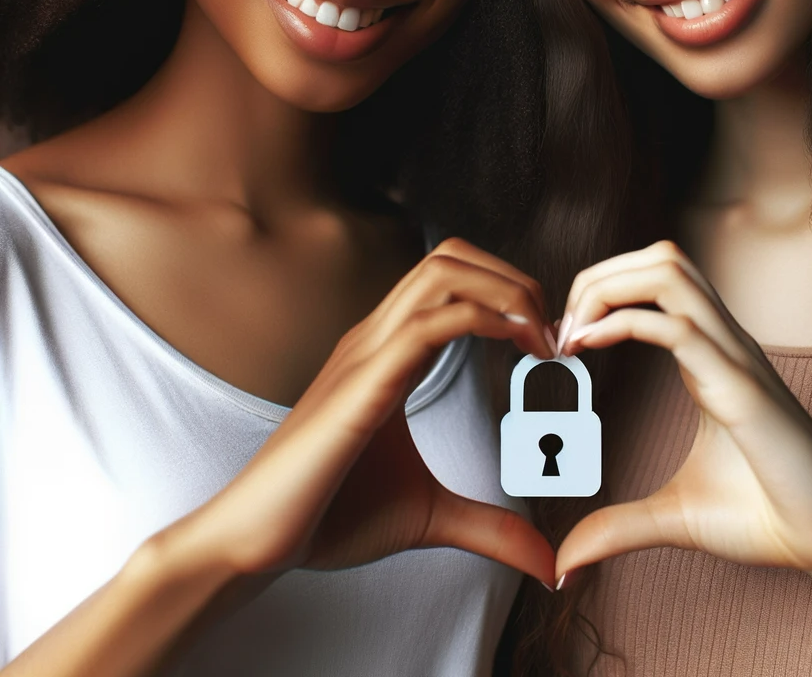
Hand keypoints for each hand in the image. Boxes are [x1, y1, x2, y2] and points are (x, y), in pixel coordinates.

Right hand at [170, 237, 556, 587]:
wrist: (254, 545)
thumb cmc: (328, 518)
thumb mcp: (429, 516)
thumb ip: (489, 527)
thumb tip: (545, 558)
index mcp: (388, 351)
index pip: (452, 278)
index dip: (509, 293)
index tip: (548, 343)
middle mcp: (376, 337)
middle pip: (451, 256)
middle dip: (514, 279)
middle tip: (552, 334)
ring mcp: (365, 354)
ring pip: (441, 273)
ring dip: (505, 292)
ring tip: (540, 340)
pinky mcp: (360, 385)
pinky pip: (427, 325)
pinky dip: (484, 320)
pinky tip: (517, 349)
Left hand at [555, 240, 811, 581]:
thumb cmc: (766, 517)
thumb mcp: (673, 516)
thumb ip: (617, 526)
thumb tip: (564, 562)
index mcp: (711, 355)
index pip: (655, 280)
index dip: (602, 293)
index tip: (564, 341)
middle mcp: (725, 343)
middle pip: (659, 258)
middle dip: (598, 276)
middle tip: (561, 330)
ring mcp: (736, 359)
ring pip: (669, 272)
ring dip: (609, 287)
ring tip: (574, 334)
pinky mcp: (742, 390)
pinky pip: (681, 330)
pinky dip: (626, 323)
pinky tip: (590, 345)